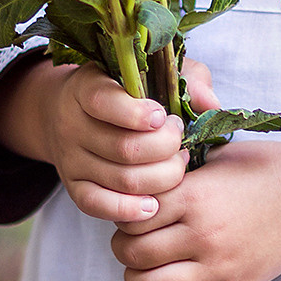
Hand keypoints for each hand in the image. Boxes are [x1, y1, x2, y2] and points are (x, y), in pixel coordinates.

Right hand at [0, 55, 218, 224]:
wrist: (72, 111)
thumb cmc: (127, 88)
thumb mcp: (155, 70)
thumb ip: (187, 78)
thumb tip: (209, 103)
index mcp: (86, 87)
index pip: (103, 101)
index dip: (136, 113)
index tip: (163, 116)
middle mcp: (71, 124)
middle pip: (124, 148)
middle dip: (165, 148)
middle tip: (179, 141)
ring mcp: (71, 158)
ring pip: (120, 179)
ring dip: (160, 177)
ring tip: (177, 165)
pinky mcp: (74, 186)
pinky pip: (98, 205)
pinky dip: (129, 210)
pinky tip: (155, 206)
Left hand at [110, 139, 280, 280]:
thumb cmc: (265, 165)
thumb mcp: (217, 153)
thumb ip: (179, 165)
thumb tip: (144, 170)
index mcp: (194, 195)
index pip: (133, 215)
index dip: (122, 214)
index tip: (128, 210)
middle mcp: (201, 233)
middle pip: (136, 253)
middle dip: (123, 248)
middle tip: (127, 241)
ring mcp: (218, 265)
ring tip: (136, 270)